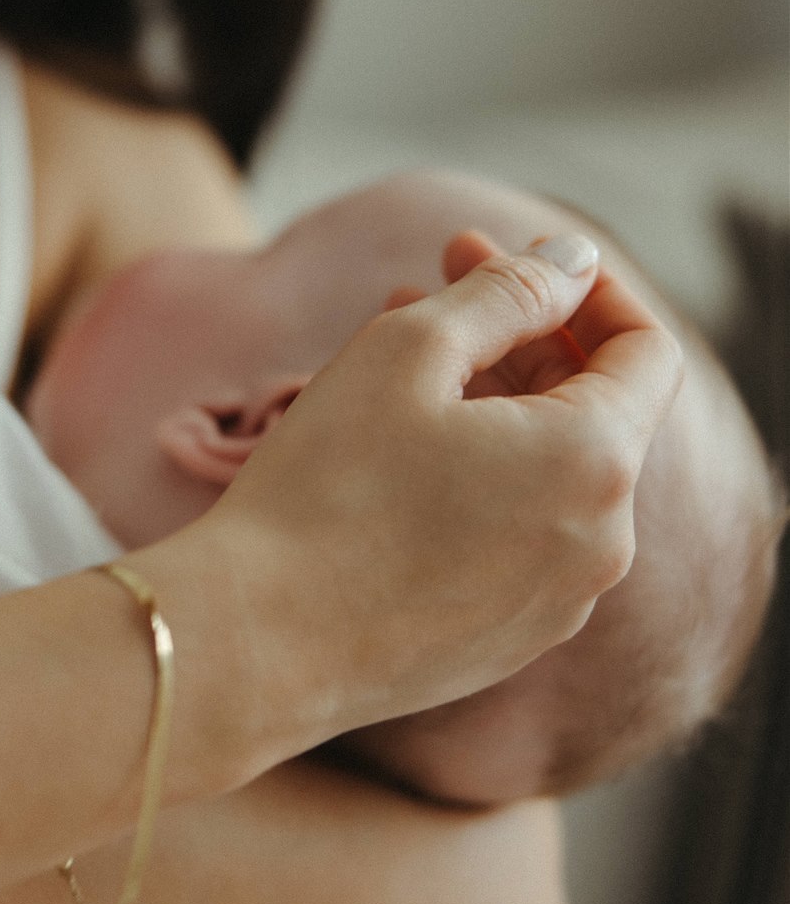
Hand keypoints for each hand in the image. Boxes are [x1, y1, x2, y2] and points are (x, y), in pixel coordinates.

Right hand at [143, 235, 682, 776]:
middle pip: (594, 409)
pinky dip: (481, 475)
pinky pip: (518, 533)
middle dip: (522, 334)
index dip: (587, 288)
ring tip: (400, 356)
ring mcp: (557, 602)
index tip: (515, 258)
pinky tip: (401, 448)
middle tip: (433, 277)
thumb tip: (574, 262)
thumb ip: (509, 291)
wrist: (257, 644)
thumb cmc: (328, 487)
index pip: (646, 350)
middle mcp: (601, 543)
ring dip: (492, 401)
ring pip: (549, 472)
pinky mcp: (507, 639)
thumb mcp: (410, 349)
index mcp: (595, 464)